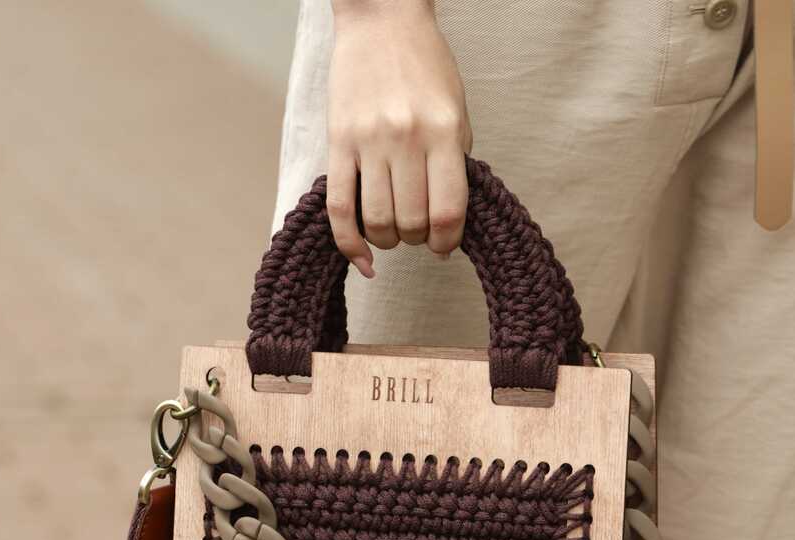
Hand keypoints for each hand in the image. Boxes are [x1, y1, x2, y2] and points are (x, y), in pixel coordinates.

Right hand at [328, 0, 472, 277]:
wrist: (382, 20)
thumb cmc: (425, 68)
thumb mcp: (456, 113)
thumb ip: (454, 165)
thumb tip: (448, 226)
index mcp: (444, 131)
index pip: (448, 212)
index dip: (447, 242)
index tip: (444, 247)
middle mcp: (406, 137)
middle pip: (412, 222)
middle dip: (417, 240)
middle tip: (418, 233)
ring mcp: (368, 141)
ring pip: (378, 221)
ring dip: (388, 241)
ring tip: (394, 234)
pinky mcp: (338, 142)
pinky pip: (340, 208)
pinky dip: (350, 244)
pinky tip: (364, 260)